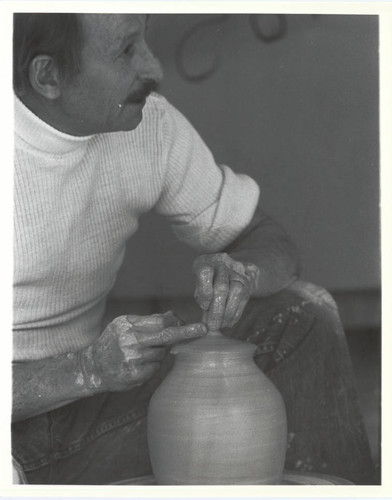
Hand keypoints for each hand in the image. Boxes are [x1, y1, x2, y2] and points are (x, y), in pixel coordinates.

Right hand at [79, 312, 206, 390]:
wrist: (92, 367)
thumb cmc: (112, 342)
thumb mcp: (124, 325)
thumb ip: (148, 321)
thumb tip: (174, 316)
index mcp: (128, 326)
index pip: (159, 321)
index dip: (176, 322)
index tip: (190, 322)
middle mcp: (131, 342)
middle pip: (165, 336)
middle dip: (186, 332)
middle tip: (202, 329)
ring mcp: (133, 360)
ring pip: (162, 353)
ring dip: (160, 351)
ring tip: (143, 352)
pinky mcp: (136, 375)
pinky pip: (155, 367)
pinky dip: (153, 364)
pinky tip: (140, 363)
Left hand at [193, 253, 259, 330]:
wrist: (231, 266)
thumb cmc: (209, 279)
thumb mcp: (200, 284)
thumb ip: (202, 299)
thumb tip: (204, 323)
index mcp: (205, 262)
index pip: (204, 273)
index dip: (204, 292)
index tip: (204, 306)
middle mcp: (222, 264)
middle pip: (221, 287)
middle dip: (217, 310)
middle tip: (212, 326)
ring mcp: (237, 271)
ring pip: (236, 292)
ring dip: (228, 313)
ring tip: (221, 325)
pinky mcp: (248, 281)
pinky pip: (244, 298)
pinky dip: (235, 313)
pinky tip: (228, 322)